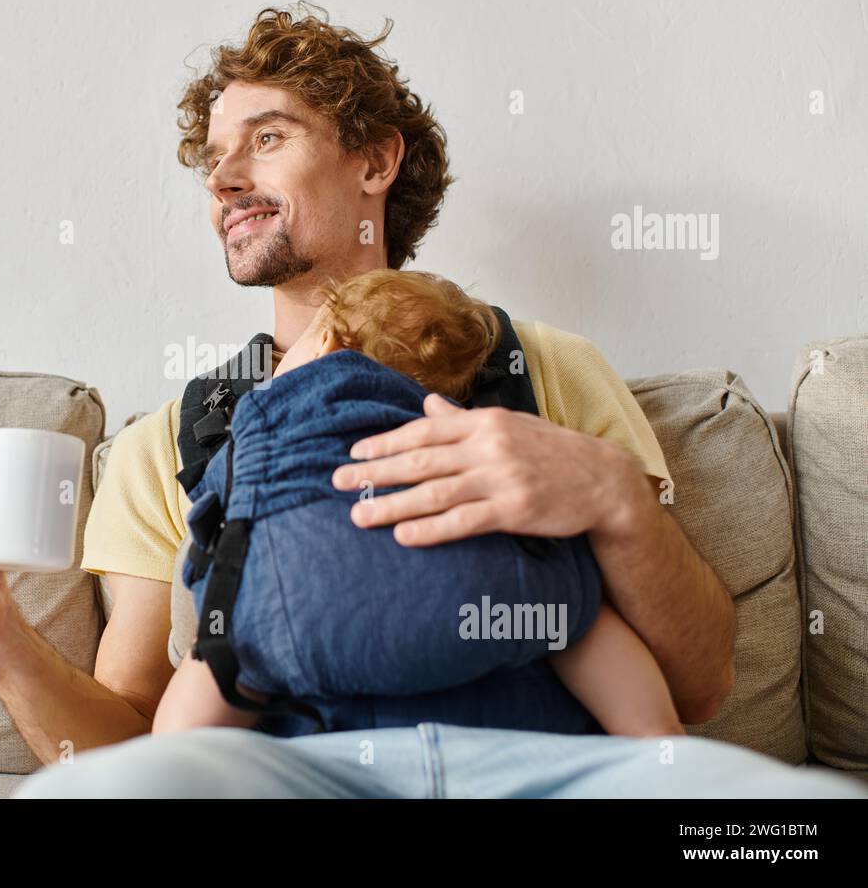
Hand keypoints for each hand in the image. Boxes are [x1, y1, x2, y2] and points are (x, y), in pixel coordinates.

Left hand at [331, 395, 642, 546]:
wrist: (606, 480)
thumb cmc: (552, 452)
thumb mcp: (510, 426)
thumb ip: (464, 420)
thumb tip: (427, 406)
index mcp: (485, 422)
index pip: (423, 430)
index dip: (385, 442)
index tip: (353, 454)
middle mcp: (488, 446)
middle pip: (420, 460)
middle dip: (375, 472)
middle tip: (338, 483)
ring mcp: (501, 478)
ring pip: (435, 492)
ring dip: (393, 504)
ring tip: (359, 515)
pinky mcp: (515, 510)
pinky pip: (464, 521)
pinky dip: (432, 529)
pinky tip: (404, 537)